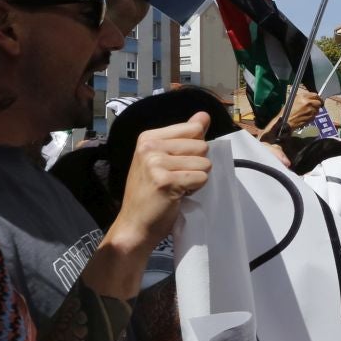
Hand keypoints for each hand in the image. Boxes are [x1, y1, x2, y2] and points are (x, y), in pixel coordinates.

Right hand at [113, 113, 212, 248]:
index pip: (194, 128)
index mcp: (148, 137)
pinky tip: (177, 195)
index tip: (176, 163)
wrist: (135, 224)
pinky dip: (195, 189)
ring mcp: (156, 163)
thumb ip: (186, 136)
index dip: (194, 149)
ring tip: (176, 187)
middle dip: (196, 165)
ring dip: (196, 178)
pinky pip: (201, 178)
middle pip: (202, 146)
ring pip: (204, 163)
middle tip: (176, 178)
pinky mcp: (165, 181)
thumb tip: (204, 115)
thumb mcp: (164, 159)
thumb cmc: (151, 193)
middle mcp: (150, 147)